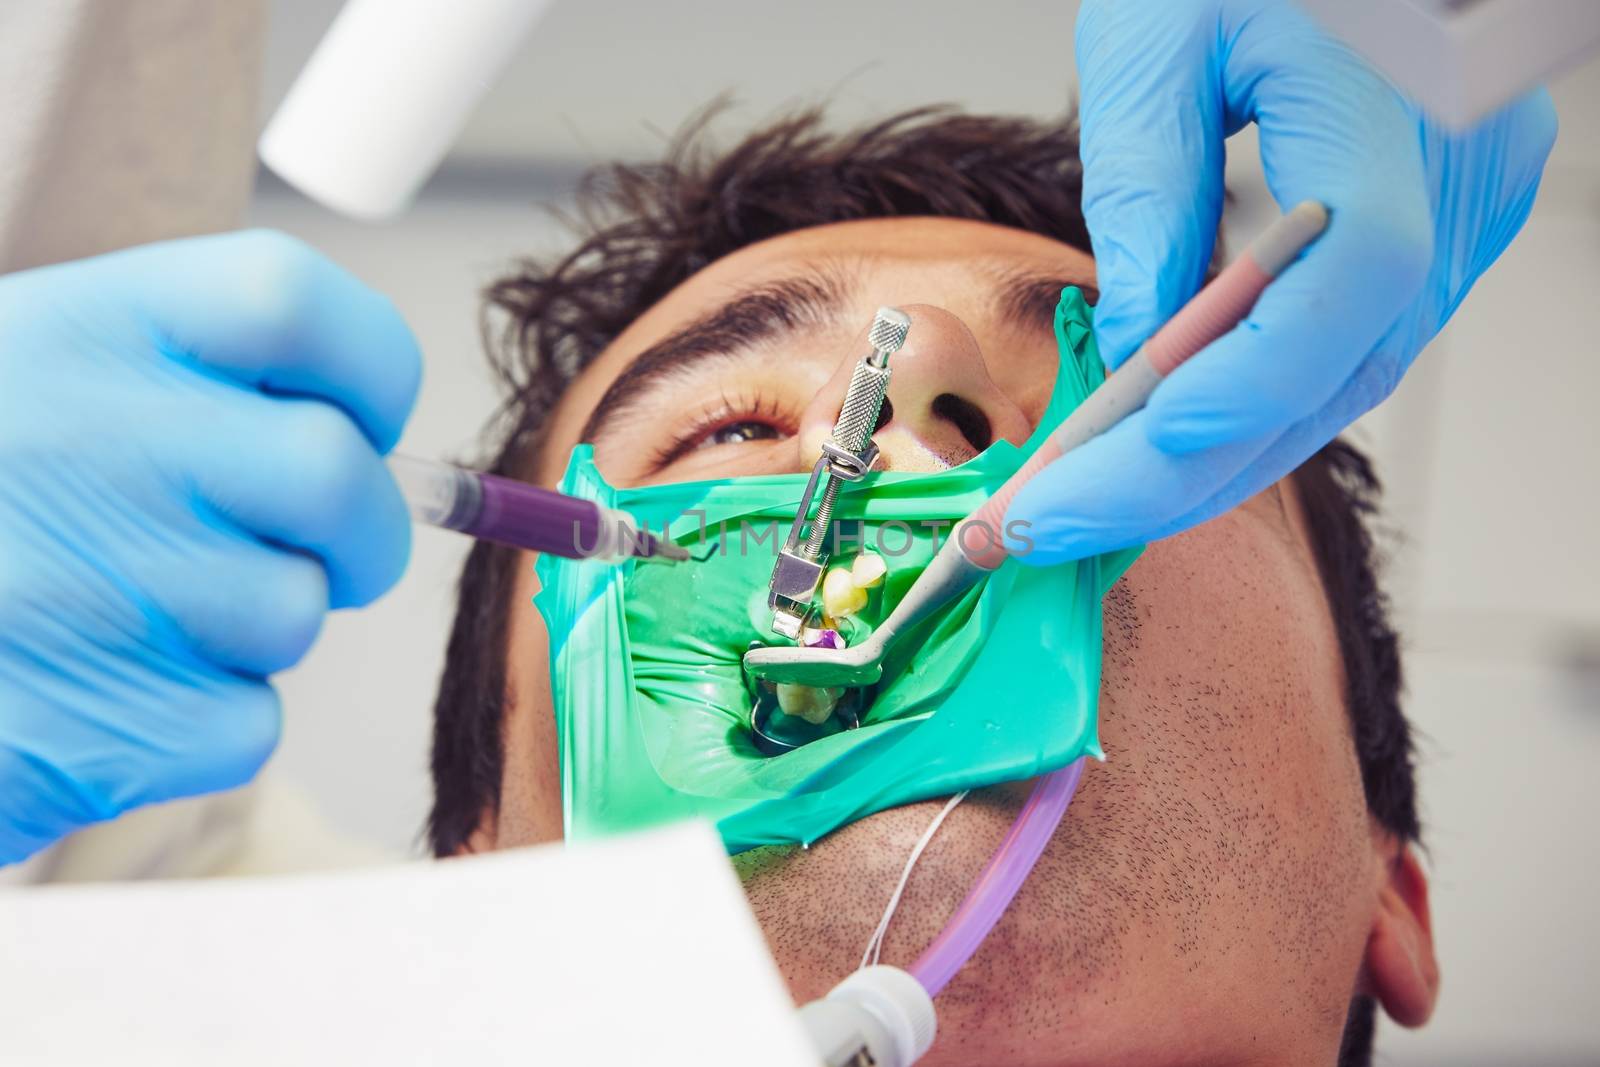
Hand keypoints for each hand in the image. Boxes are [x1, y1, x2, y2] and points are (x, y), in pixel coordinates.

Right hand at [0, 231, 420, 862]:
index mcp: (79, 328)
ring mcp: (94, 588)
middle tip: (313, 547)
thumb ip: (191, 383)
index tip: (356, 415)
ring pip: (295, 612)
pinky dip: (201, 720)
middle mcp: (91, 442)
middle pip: (336, 479)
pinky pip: (246, 721)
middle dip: (356, 531)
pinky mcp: (101, 724)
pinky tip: (102, 690)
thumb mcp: (36, 381)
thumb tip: (372, 444)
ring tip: (131, 613)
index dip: (366, 368)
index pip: (294, 304)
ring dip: (250, 628)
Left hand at [1008, 0, 1555, 564]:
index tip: (1142, 443)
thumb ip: (1147, 184)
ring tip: (1072, 515)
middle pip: (1328, 373)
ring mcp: (1454, 226)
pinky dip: (1236, 421)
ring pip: (1330, 392)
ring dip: (1199, 469)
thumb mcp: (1159, 38)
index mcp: (1399, 110)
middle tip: (1041, 528)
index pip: (1353, 276)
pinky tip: (1148, 460)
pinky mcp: (1425, 249)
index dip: (1254, 376)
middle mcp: (1457, 188)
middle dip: (1177, 471)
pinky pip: (1328, 365)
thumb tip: (1130, 347)